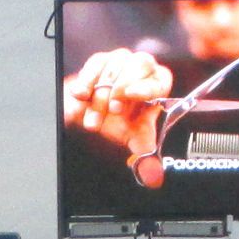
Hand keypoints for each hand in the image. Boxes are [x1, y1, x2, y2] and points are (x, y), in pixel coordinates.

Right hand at [62, 49, 175, 186]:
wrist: (100, 114)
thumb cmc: (123, 123)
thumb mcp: (135, 140)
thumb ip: (146, 158)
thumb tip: (154, 178)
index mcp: (158, 84)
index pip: (158, 80)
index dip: (146, 86)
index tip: (132, 95)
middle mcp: (143, 68)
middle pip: (137, 67)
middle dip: (121, 90)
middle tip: (112, 110)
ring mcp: (122, 60)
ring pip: (113, 69)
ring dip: (100, 96)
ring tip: (93, 119)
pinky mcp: (102, 60)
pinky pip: (95, 64)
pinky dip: (86, 81)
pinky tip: (80, 96)